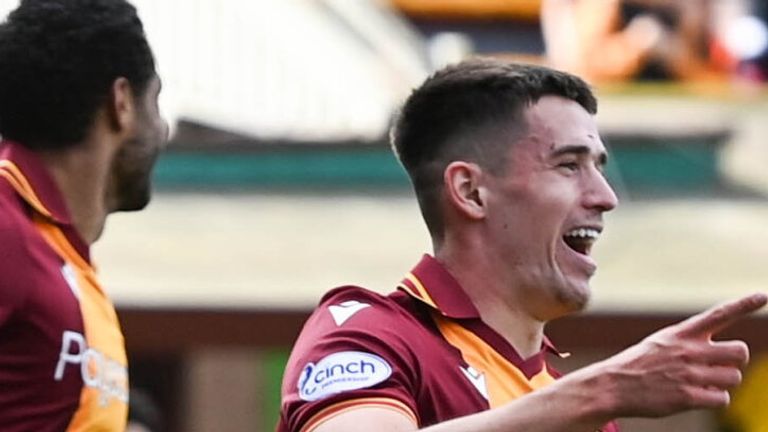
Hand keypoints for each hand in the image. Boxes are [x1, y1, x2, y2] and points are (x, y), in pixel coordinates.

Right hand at [585, 293, 766, 417]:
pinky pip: (721, 398)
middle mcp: (688, 350)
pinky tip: (695, 396)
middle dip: (736, 360)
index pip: (718, 314)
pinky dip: (713, 398)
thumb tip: (727, 355)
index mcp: (681, 333)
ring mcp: (689, 374)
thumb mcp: (661, 343)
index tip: (762, 295)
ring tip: (701, 383)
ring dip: (722, 382)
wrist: (611, 386)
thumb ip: (691, 343)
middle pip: (740, 351)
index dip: (744, 305)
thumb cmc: (638, 365)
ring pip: (734, 377)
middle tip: (720, 365)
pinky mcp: (688, 397)